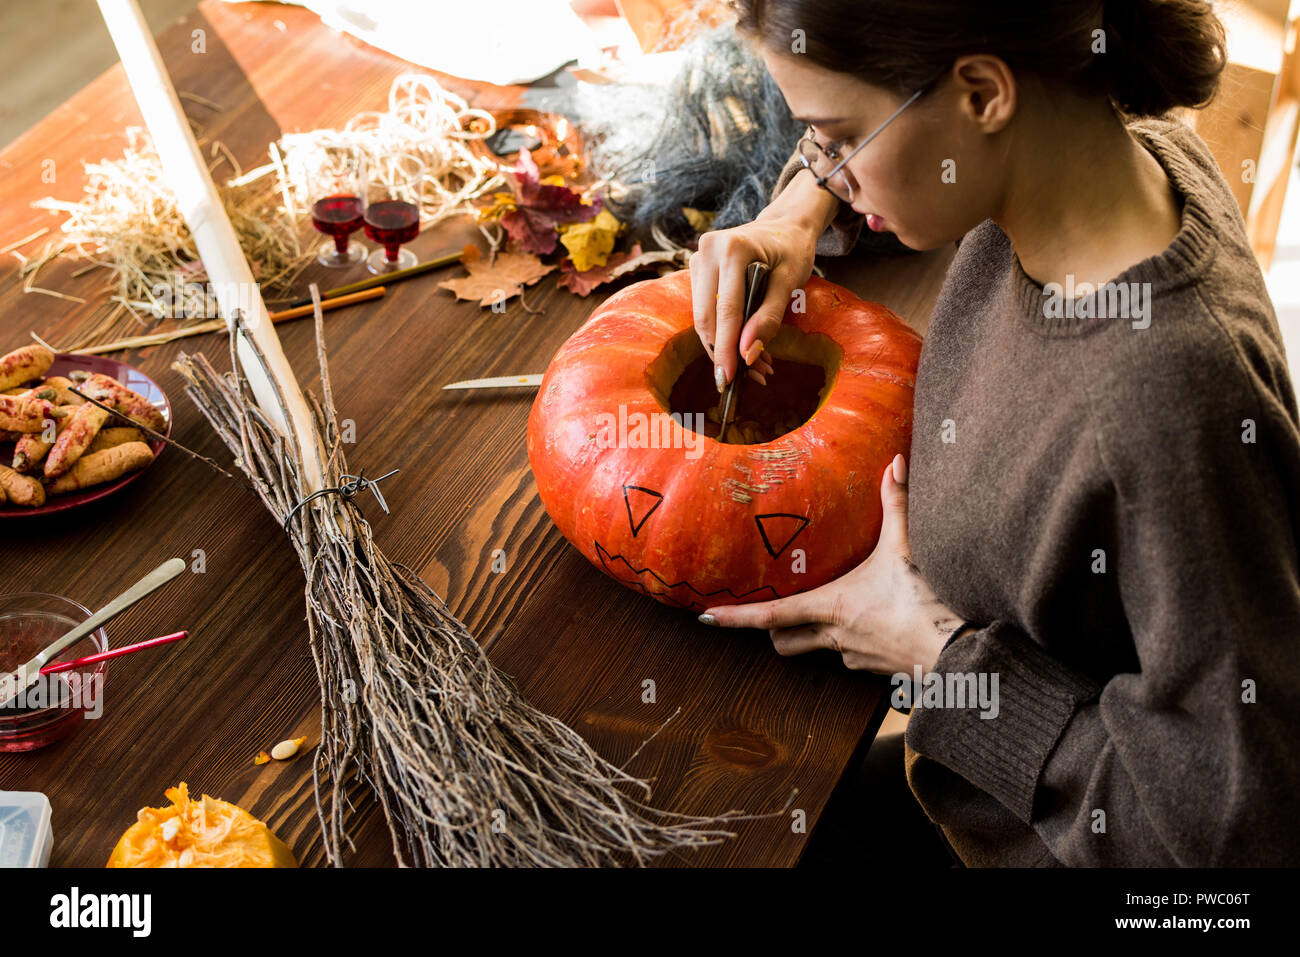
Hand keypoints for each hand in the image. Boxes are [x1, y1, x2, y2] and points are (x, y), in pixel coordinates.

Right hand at [689, 169, 836, 391]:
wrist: (784, 226)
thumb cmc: (791, 250)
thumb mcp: (790, 281)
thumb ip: (769, 317)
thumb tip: (747, 353)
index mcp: (732, 248)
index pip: (725, 310)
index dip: (726, 348)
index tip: (729, 378)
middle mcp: (707, 251)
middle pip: (707, 317)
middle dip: (724, 353)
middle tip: (748, 380)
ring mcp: (698, 259)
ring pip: (703, 318)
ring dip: (723, 347)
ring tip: (754, 368)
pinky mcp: (697, 271)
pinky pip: (705, 310)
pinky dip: (722, 333)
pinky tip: (743, 348)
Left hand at [699, 454, 967, 674]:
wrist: (961, 652)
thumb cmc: (928, 602)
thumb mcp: (907, 548)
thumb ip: (897, 502)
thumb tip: (895, 461)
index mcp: (832, 606)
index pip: (771, 617)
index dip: (736, 617)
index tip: (707, 617)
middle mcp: (835, 637)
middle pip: (784, 642)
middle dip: (773, 632)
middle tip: (769, 616)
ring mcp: (854, 657)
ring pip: (818, 650)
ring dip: (815, 635)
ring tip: (830, 613)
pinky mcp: (875, 670)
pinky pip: (851, 656)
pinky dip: (852, 642)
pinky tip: (874, 625)